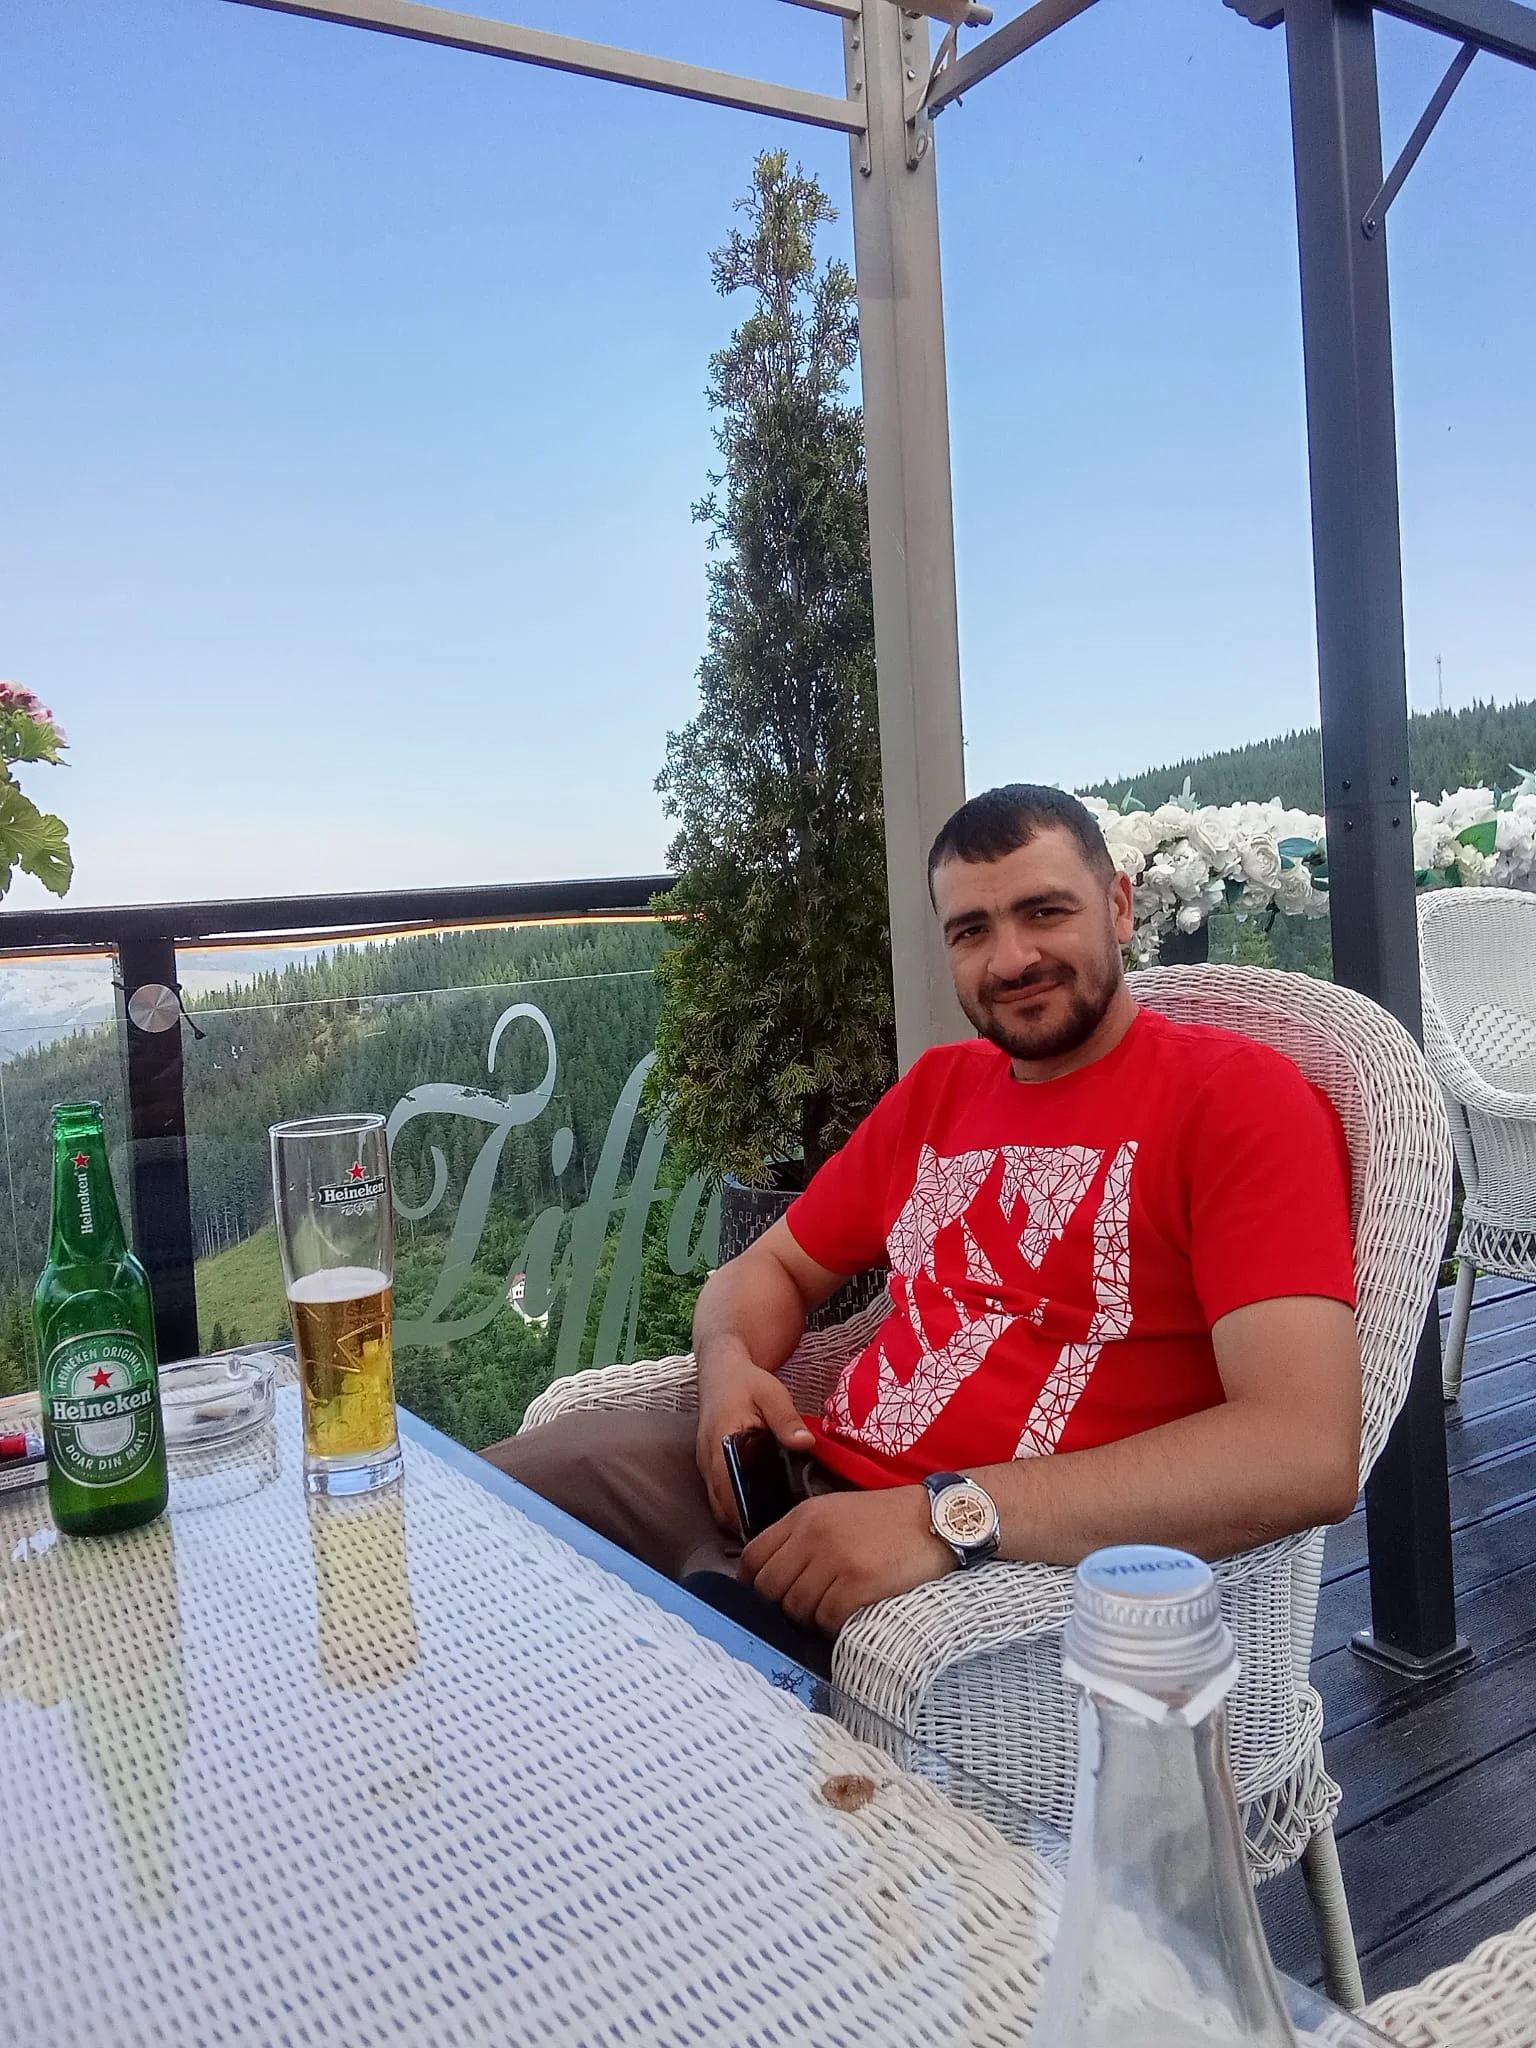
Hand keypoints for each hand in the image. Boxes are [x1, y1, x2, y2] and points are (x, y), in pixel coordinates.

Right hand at [695, 1346, 815, 1532]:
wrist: (721, 1371)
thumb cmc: (747, 1381)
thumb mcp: (772, 1394)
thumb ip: (787, 1419)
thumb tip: (804, 1443)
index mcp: (722, 1441)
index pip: (728, 1488)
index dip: (747, 1511)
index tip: (771, 1526)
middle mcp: (708, 1458)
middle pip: (721, 1506)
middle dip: (745, 1522)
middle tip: (778, 1532)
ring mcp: (706, 1465)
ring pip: (717, 1506)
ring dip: (738, 1517)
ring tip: (770, 1525)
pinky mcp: (709, 1467)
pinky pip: (718, 1497)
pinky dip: (734, 1507)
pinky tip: (759, 1508)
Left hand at [740, 1487, 953, 1635]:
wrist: (940, 1518)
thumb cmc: (891, 1520)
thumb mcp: (838, 1512)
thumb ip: (805, 1537)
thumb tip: (779, 1576)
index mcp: (803, 1516)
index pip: (753, 1558)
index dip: (755, 1584)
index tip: (772, 1596)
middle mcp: (812, 1535)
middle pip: (769, 1588)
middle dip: (782, 1605)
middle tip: (808, 1607)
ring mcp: (834, 1559)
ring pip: (796, 1608)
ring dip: (811, 1617)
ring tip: (834, 1609)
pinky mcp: (858, 1583)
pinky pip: (826, 1619)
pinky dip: (835, 1625)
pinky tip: (852, 1614)